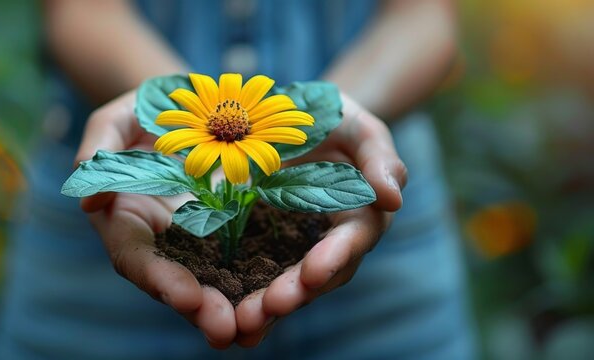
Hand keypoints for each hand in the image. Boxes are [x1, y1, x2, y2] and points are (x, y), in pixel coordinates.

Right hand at [74, 91, 237, 347]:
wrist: (190, 108)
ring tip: (255, 323)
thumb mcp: (118, 116)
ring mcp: (193, 239)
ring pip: (209, 280)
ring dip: (230, 305)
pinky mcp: (226, 232)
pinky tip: (281, 294)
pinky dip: (256, 280)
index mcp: (123, 217)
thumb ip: (99, 147)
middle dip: (196, 308)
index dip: (157, 278)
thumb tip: (89, 198)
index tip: (187, 297)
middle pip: (172, 282)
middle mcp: (158, 239)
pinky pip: (241, 260)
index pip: (134, 257)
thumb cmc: (147, 108)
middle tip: (225, 329)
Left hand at [234, 94, 407, 346]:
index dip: (335, 257)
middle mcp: (332, 241)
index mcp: (361, 215)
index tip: (314, 272)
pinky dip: (242, 295)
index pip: (352, 241)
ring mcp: (297, 247)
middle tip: (270, 308)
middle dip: (296, 293)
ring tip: (244, 324)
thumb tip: (394, 198)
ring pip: (288, 284)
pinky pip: (256, 274)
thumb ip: (379, 158)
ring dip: (268, 307)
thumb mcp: (359, 127)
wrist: (294, 119)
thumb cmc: (334, 119)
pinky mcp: (265, 246)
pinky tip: (223, 315)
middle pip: (319, 276)